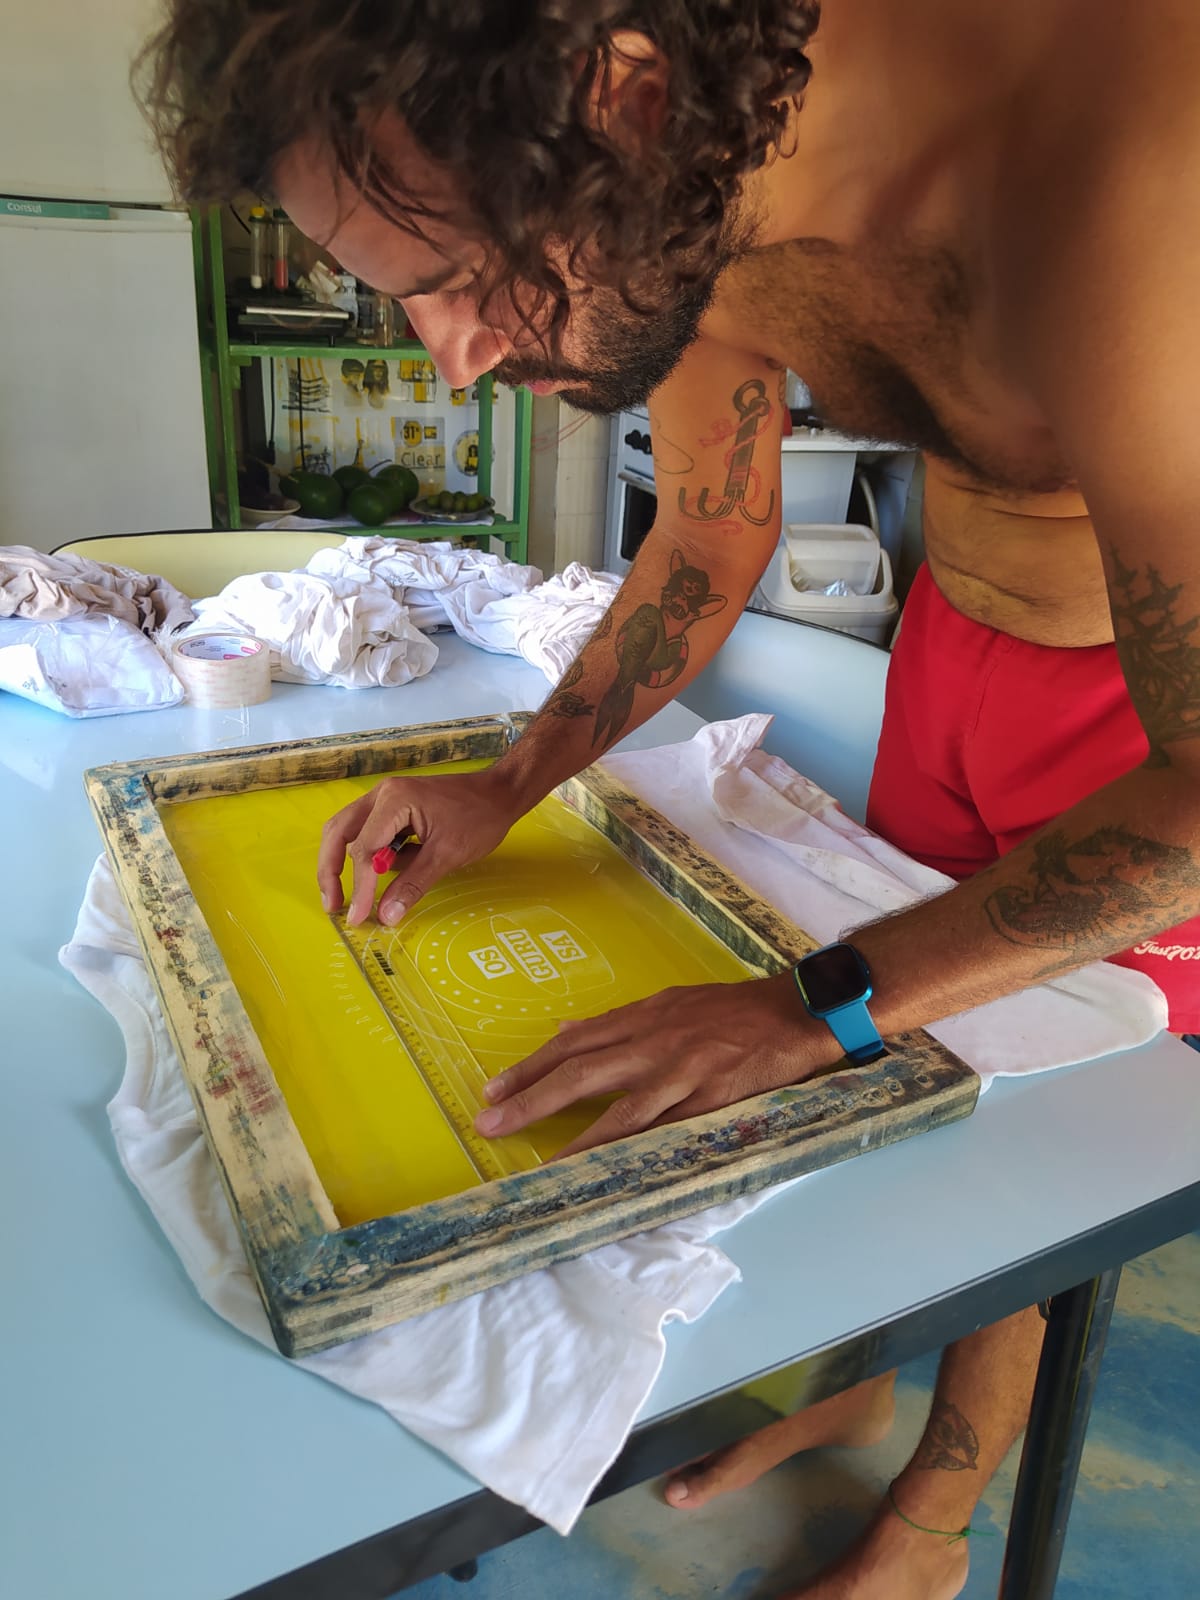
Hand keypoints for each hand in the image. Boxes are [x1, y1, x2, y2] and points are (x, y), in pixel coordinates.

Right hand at [318, 767, 523, 926]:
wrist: (502, 793)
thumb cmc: (479, 819)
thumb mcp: (446, 856)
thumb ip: (412, 885)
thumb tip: (385, 916)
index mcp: (393, 801)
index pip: (363, 850)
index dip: (360, 887)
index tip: (358, 917)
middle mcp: (382, 795)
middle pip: (338, 833)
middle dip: (331, 871)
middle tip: (334, 905)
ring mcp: (386, 799)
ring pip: (350, 832)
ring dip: (349, 864)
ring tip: (357, 897)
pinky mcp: (395, 809)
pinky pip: (372, 833)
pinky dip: (373, 856)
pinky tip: (390, 874)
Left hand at [474, 973, 842, 1156]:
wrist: (794, 1013)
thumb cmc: (732, 1012)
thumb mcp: (670, 1004)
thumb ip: (621, 1024)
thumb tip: (568, 1031)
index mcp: (642, 1017)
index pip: (573, 1042)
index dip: (531, 1066)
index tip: (494, 1090)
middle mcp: (652, 1041)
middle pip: (578, 1070)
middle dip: (529, 1097)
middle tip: (488, 1122)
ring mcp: (678, 1071)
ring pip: (613, 1104)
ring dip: (569, 1134)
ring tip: (536, 1161)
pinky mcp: (706, 1098)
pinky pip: (659, 1129)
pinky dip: (627, 1150)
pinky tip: (603, 1167)